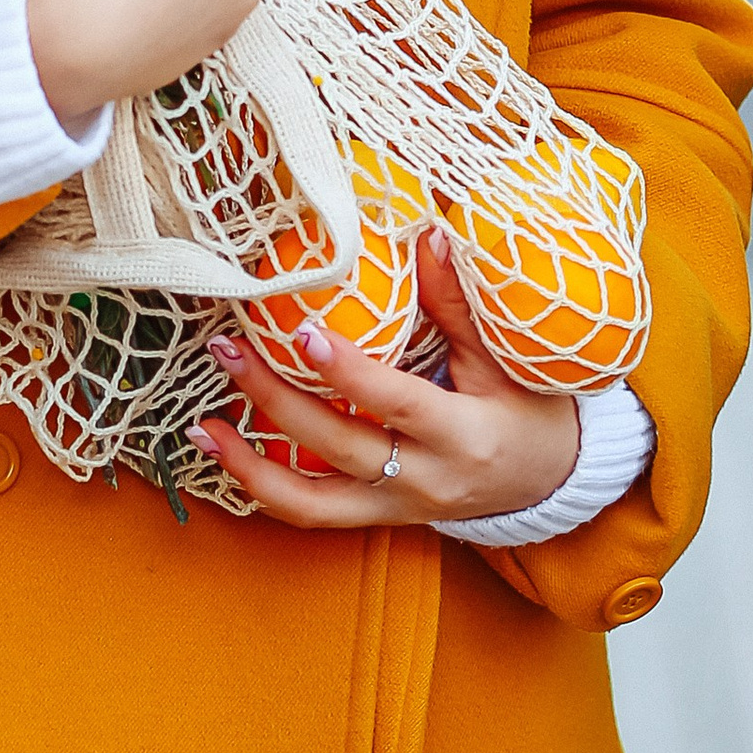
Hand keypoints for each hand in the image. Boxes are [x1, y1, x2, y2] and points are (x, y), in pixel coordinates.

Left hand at [191, 227, 582, 528]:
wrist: (552, 484)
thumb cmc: (534, 411)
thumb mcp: (508, 360)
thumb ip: (459, 305)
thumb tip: (427, 234)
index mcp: (462, 437)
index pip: (396, 404)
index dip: (349, 374)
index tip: (304, 334)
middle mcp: (423, 481)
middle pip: (337, 446)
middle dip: (275, 401)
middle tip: (230, 350)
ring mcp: (396, 507)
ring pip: (312, 501)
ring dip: (251, 465)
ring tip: (200, 426)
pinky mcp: (378, 518)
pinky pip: (313, 512)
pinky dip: (265, 486)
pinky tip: (225, 451)